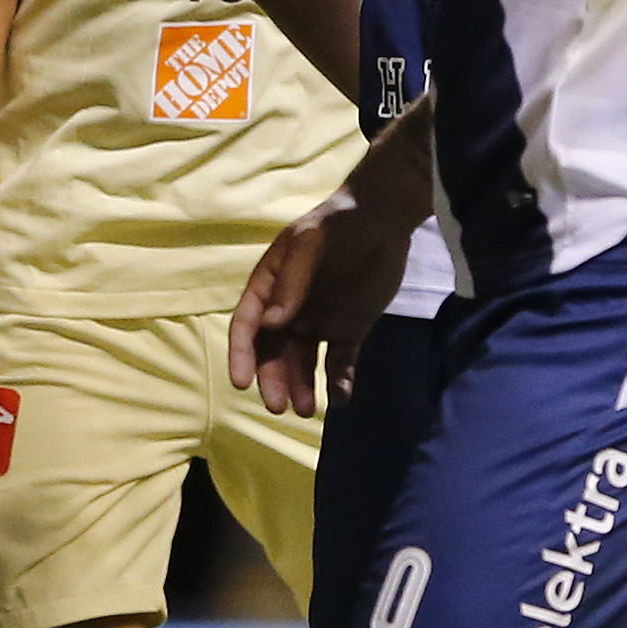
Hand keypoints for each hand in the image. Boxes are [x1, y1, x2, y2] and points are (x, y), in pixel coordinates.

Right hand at [228, 188, 413, 417]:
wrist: (385, 217)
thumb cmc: (338, 223)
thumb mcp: (311, 243)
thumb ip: (292, 282)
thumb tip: (270, 325)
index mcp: (270, 287)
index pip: (247, 326)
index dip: (242, 354)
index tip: (241, 382)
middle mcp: (289, 310)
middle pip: (272, 352)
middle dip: (272, 380)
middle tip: (279, 406)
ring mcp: (319, 322)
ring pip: (303, 363)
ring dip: (301, 387)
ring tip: (305, 409)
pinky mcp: (349, 330)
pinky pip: (340, 362)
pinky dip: (338, 383)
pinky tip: (340, 399)